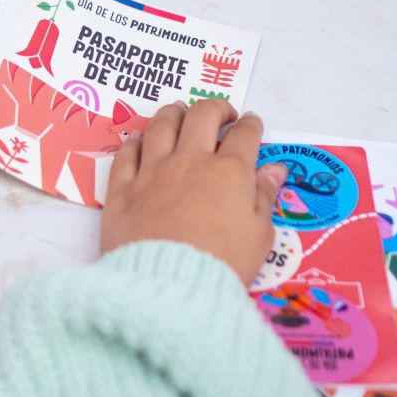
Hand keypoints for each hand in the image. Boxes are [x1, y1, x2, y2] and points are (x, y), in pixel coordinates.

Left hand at [98, 101, 288, 284]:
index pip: (243, 135)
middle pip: (201, 117)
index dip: (250, 125)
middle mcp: (189, 162)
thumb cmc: (222, 265)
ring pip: (160, 126)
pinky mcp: (121, 190)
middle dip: (215, 108)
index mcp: (228, 172)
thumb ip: (264, 197)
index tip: (251, 124)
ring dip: (173, 113)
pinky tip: (140, 140)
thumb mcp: (259, 236)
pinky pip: (126, 153)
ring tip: (179, 111)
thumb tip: (275, 170)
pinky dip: (136, 142)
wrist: (169, 288)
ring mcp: (151, 173)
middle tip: (221, 114)